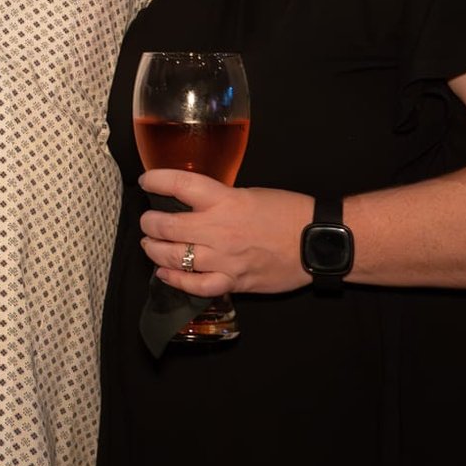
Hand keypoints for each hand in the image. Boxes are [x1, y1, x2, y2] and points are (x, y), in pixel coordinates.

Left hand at [137, 171, 311, 296]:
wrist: (319, 242)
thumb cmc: (288, 212)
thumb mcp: (248, 193)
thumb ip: (218, 199)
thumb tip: (191, 201)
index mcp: (224, 200)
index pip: (177, 184)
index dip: (155, 180)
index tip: (146, 181)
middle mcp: (219, 229)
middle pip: (166, 225)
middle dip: (150, 222)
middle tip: (149, 221)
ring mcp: (225, 258)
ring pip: (174, 257)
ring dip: (155, 250)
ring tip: (151, 244)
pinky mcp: (235, 281)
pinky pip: (197, 286)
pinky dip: (176, 280)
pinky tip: (165, 273)